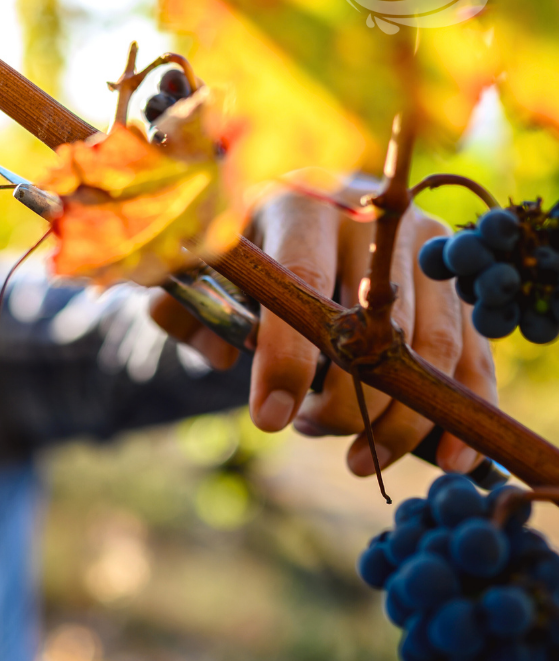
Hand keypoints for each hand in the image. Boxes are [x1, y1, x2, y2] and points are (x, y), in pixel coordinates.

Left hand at [150, 190, 497, 476]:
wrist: (308, 203)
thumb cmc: (250, 246)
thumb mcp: (204, 268)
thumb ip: (188, 310)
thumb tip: (222, 356)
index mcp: (300, 205)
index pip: (303, 282)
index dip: (287, 357)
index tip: (271, 420)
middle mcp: (372, 220)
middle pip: (374, 327)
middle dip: (344, 403)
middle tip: (307, 430)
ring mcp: (424, 243)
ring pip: (431, 347)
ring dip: (399, 419)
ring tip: (359, 457)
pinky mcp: (454, 275)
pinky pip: (473, 350)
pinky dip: (463, 407)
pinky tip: (448, 457)